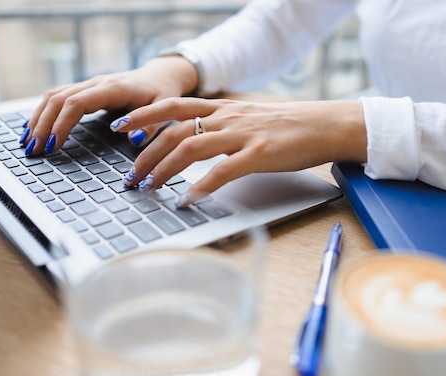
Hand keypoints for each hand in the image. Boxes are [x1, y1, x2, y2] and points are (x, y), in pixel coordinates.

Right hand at [20, 56, 197, 154]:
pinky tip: (33, 129)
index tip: (53, 145)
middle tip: (34, 151)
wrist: (160, 76)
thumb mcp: (166, 109)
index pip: (77, 103)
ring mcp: (88, 85)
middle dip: (43, 125)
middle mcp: (96, 83)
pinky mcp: (85, 90)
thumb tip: (134, 141)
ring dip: (38, 119)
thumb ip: (153, 125)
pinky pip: (57, 98)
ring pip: (53, 97)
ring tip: (27, 144)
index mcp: (113, 88)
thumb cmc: (163, 93)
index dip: (62, 124)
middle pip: (58, 99)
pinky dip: (43, 113)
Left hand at [112, 97, 367, 205]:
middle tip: (131, 176)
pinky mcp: (259, 154)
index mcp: (223, 108)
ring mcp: (242, 134)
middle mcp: (227, 117)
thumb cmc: (289, 126)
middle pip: (173, 130)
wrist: (326, 125)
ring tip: (150, 188)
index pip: (173, 106)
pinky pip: (223, 171)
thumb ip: (223, 126)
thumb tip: (198, 139)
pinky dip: (201, 187)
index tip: (120, 127)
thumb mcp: (249, 118)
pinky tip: (188, 200)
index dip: (143, 115)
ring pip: (190, 147)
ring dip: (164, 169)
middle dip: (145, 154)